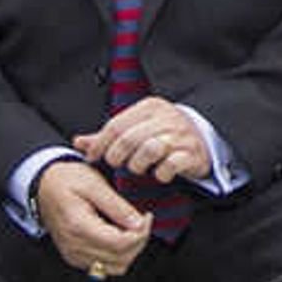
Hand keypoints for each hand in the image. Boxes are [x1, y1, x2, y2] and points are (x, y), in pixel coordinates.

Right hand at [34, 160, 155, 279]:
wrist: (42, 185)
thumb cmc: (66, 179)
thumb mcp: (94, 184)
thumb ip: (117, 206)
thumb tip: (139, 224)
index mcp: (78, 226)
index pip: (120, 244)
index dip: (141, 233)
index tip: (147, 216)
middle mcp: (74, 246)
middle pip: (121, 259)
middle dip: (139, 241)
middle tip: (142, 220)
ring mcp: (74, 255)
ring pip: (116, 267)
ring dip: (131, 250)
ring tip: (131, 228)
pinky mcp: (75, 258)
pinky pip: (105, 267)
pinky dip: (118, 255)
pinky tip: (119, 236)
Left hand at [77, 96, 211, 184]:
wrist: (202, 141)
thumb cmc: (164, 135)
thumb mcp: (137, 128)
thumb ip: (109, 136)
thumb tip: (79, 142)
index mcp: (150, 107)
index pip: (116, 124)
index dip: (100, 144)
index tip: (92, 157)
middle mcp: (166, 118)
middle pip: (130, 138)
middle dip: (117, 156)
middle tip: (115, 164)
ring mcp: (181, 135)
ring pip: (150, 149)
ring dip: (138, 164)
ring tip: (137, 168)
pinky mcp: (192, 153)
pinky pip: (171, 164)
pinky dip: (161, 172)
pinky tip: (158, 174)